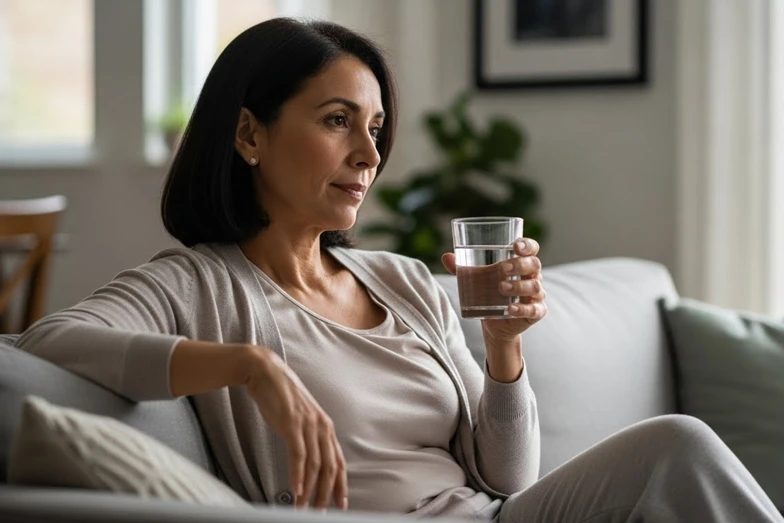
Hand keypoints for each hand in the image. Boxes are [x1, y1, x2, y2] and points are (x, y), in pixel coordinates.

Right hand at [242, 347, 346, 510]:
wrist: (264, 371)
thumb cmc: (279, 395)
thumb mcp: (299, 418)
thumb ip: (306, 436)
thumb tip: (307, 459)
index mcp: (325, 426)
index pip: (338, 461)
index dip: (341, 485)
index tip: (341, 504)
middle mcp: (321, 426)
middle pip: (330, 467)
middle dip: (326, 493)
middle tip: (321, 512)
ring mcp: (308, 424)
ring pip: (315, 465)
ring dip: (309, 490)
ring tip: (303, 507)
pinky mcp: (291, 423)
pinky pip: (298, 454)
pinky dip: (298, 475)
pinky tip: (295, 490)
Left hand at [442, 237, 546, 343]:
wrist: (495, 323)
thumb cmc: (489, 293)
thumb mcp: (475, 280)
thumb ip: (462, 268)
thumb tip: (446, 257)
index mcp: (522, 263)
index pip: (531, 249)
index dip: (527, 245)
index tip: (515, 245)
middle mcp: (533, 277)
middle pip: (534, 265)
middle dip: (519, 265)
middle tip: (502, 268)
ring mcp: (536, 295)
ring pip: (535, 287)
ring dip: (519, 286)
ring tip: (501, 287)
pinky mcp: (535, 312)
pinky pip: (534, 310)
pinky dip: (523, 309)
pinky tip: (510, 309)